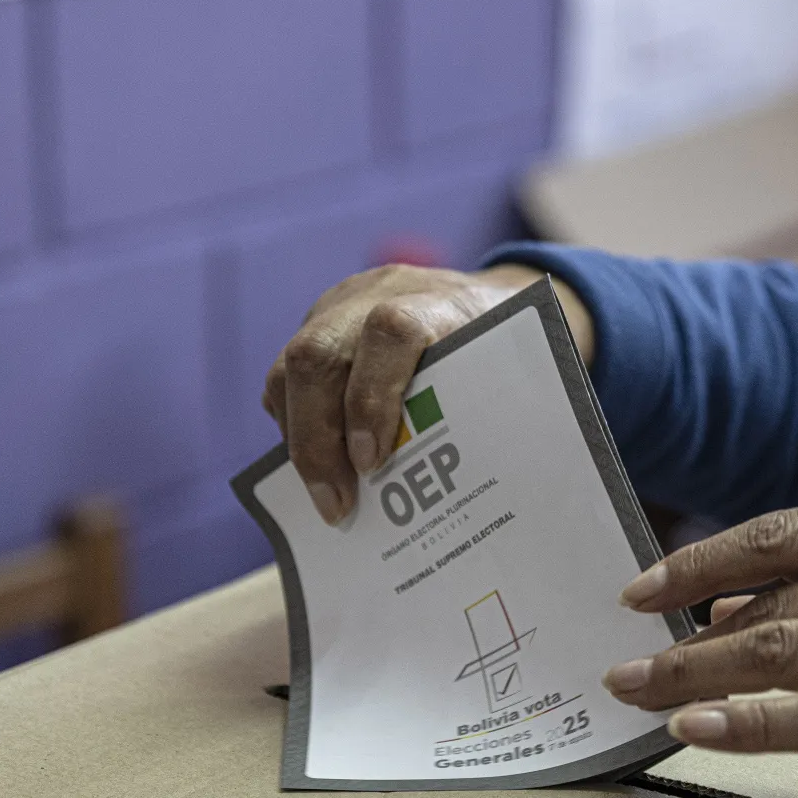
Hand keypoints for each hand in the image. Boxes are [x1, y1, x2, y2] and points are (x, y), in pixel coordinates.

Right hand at [263, 262, 594, 523]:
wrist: (481, 295)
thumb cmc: (500, 348)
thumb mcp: (511, 370)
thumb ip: (486, 411)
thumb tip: (457, 491)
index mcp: (438, 302)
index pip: (390, 332)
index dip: (371, 397)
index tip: (373, 462)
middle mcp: (377, 294)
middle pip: (318, 353)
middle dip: (317, 439)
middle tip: (336, 503)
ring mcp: (340, 306)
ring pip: (291, 368)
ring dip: (300, 440)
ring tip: (326, 497)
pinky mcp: (316, 323)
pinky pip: (286, 378)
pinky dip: (295, 426)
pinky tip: (319, 466)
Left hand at [605, 503, 797, 797]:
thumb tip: (760, 617)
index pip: (782, 533)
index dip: (703, 558)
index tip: (646, 585)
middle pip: (765, 601)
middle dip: (681, 636)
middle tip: (624, 666)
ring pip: (772, 650)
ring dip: (689, 676)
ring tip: (637, 698)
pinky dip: (744, 723)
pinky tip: (695, 730)